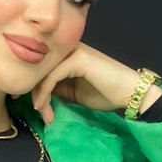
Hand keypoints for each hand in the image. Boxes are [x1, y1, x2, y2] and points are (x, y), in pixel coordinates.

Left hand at [28, 41, 157, 123]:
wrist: (130, 93)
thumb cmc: (107, 93)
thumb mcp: (74, 92)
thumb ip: (58, 88)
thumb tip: (39, 91)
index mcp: (69, 55)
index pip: (44, 67)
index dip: (34, 85)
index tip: (30, 104)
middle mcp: (69, 49)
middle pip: (41, 67)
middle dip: (34, 90)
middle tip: (34, 110)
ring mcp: (74, 51)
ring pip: (45, 72)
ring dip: (39, 94)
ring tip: (42, 112)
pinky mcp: (77, 58)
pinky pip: (52, 75)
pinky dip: (45, 92)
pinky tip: (42, 105)